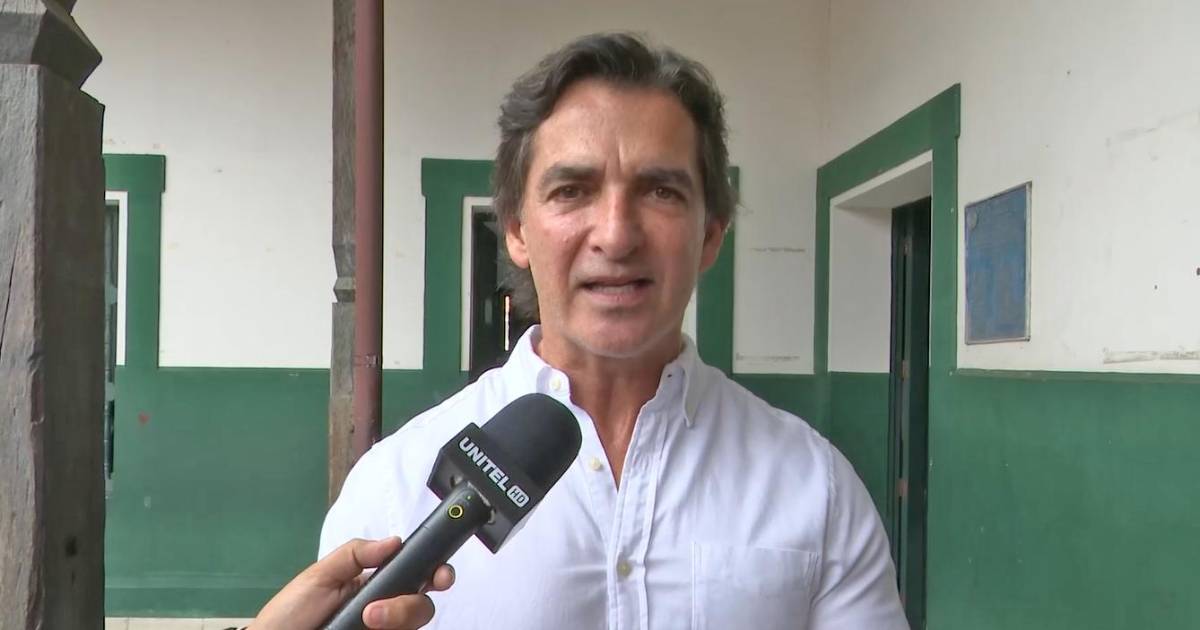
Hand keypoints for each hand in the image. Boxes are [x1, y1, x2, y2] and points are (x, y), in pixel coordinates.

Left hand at [253, 537, 454, 628]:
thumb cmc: (291, 613)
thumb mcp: (319, 576)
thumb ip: (355, 555)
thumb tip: (394, 540)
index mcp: (375, 585)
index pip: (416, 575)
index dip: (436, 572)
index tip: (440, 576)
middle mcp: (385, 610)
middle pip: (422, 605)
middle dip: (410, 605)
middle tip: (378, 613)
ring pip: (415, 625)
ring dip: (396, 619)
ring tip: (364, 624)